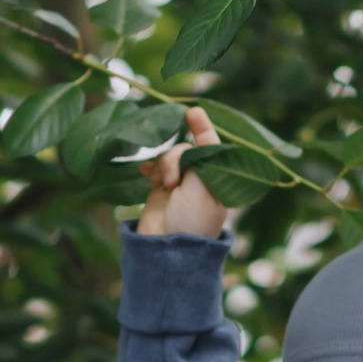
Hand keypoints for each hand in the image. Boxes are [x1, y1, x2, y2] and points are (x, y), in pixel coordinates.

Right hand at [134, 106, 230, 238]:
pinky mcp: (160, 190)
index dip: (203, 128)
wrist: (167, 250)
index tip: (193, 112)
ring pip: (168, 157)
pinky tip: (145, 173)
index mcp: (217, 180)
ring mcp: (180, 185)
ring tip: (162, 186)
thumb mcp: (203, 186)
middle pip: (185, 150)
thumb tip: (192, 140)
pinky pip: (155, 167)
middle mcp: (200, 180)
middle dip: (175, 159)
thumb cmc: (192, 220)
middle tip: (172, 183)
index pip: (211, 147)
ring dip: (163, 165)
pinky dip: (150, 167)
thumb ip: (198, 158)